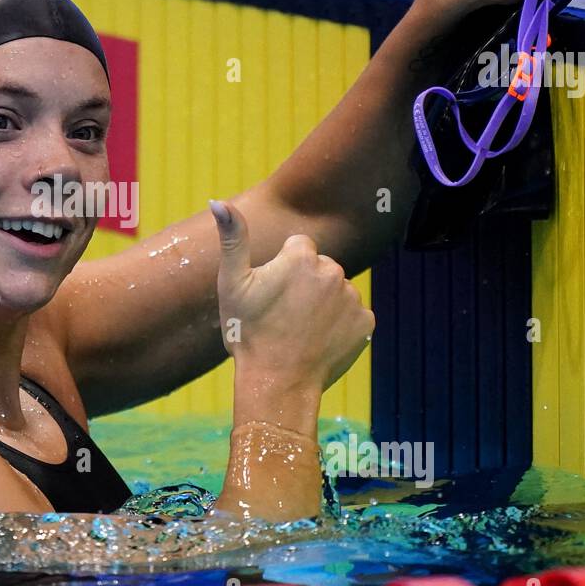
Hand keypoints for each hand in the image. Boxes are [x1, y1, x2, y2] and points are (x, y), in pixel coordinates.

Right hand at [210, 199, 374, 391]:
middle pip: (319, 268)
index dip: (282, 269)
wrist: (277, 384)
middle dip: (305, 285)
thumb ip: (232, 238)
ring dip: (322, 305)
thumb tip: (218, 201)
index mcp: (302, 257)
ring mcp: (353, 299)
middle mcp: (334, 272)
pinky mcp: (366, 323)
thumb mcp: (232, 284)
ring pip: (336, 292)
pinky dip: (339, 325)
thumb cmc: (248, 333)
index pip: (298, 247)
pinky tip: (319, 340)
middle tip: (283, 315)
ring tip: (300, 330)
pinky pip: (352, 315)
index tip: (271, 294)